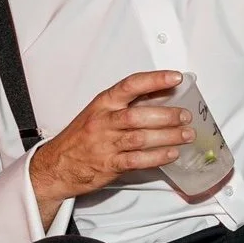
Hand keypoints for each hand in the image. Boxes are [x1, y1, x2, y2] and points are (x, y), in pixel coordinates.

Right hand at [28, 71, 194, 214]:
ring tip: (186, 135)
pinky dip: (157, 156)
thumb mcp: (99, 112)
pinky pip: (137, 160)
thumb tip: (162, 94)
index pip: (130, 86)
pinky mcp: (109, 164)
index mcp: (103, 104)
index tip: (175, 77)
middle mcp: (104, 121)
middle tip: (185, 116)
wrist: (57, 165)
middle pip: (138, 115)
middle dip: (166, 115)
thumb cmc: (81, 137)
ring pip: (141, 137)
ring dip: (168, 136)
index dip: (154, 80)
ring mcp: (106, 144)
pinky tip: (171, 154)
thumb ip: (127, 104)